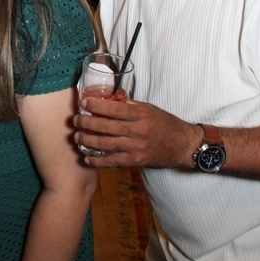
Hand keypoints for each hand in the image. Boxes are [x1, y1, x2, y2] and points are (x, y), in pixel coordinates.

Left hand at [72, 97, 201, 169]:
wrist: (184, 145)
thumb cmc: (167, 124)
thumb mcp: (150, 109)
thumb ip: (130, 106)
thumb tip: (110, 99)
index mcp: (141, 114)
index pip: (113, 108)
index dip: (95, 105)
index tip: (83, 103)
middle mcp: (137, 130)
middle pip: (105, 126)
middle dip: (86, 123)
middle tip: (75, 120)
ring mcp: (136, 147)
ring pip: (105, 144)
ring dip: (87, 140)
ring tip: (77, 137)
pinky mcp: (136, 161)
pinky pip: (113, 161)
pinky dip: (98, 161)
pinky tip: (86, 158)